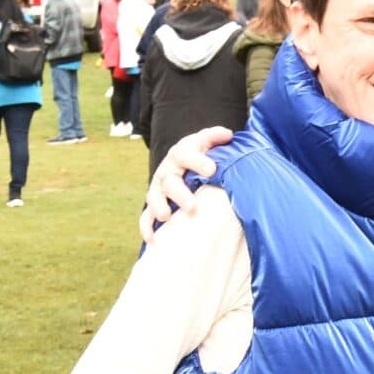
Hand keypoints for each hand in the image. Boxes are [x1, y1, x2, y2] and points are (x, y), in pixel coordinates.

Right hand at [139, 126, 233, 241]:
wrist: (178, 165)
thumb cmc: (197, 155)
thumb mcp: (204, 142)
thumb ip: (214, 137)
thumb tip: (228, 134)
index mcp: (180, 155)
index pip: (185, 155)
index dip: (197, 161)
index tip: (212, 170)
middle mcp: (166, 172)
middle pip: (170, 181)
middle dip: (179, 194)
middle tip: (192, 206)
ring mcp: (158, 190)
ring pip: (154, 198)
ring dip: (159, 207)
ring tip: (166, 217)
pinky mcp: (152, 205)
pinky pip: (145, 217)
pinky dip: (146, 228)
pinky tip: (152, 239)